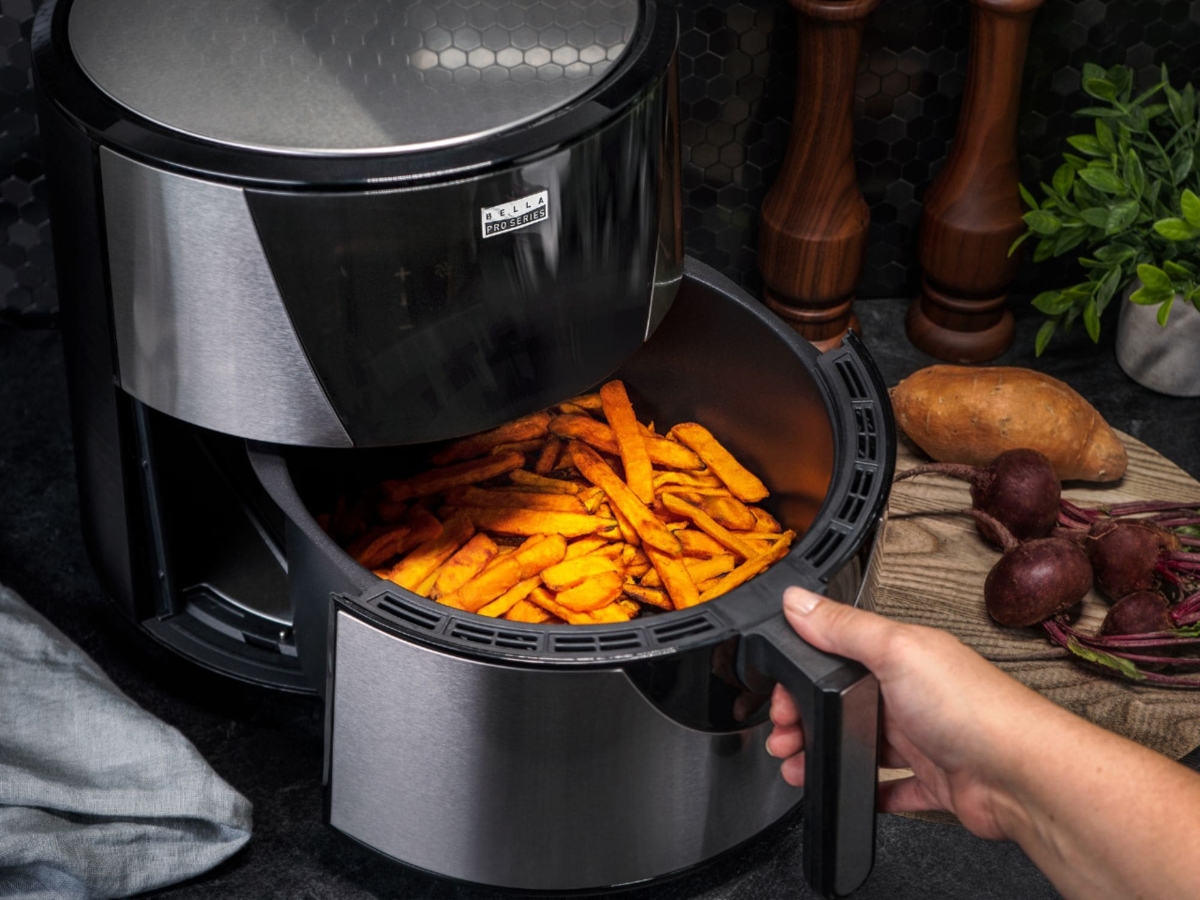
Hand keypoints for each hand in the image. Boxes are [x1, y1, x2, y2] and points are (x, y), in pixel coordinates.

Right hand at [765, 586, 1051, 841]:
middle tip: (783, 738)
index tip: (779, 696)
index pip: (838, 654)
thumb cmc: (973, 709)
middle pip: (844, 703)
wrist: (1022, 776)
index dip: (804, 675)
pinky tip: (850, 793)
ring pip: (861, 744)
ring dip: (827, 755)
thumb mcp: (896, 651)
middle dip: (807, 720)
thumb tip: (798, 599)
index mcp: (903, 654)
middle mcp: (912, 692)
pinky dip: (869, 792)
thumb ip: (842, 627)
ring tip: (800, 769)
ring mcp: (923, 737)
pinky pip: (892, 788)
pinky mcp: (935, 780)